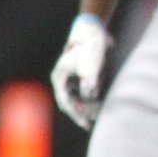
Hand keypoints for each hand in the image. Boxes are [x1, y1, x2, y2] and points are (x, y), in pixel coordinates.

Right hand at [50, 14, 108, 129]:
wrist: (95, 32)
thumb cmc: (91, 46)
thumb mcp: (92, 63)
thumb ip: (90, 79)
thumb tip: (90, 95)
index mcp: (60, 77)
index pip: (65, 100)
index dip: (75, 112)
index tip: (84, 121)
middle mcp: (63, 79)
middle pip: (68, 102)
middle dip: (79, 113)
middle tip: (88, 124)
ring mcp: (71, 78)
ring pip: (75, 99)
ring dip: (84, 108)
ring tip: (94, 118)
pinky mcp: (80, 77)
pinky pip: (82, 93)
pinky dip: (88, 101)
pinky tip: (98, 107)